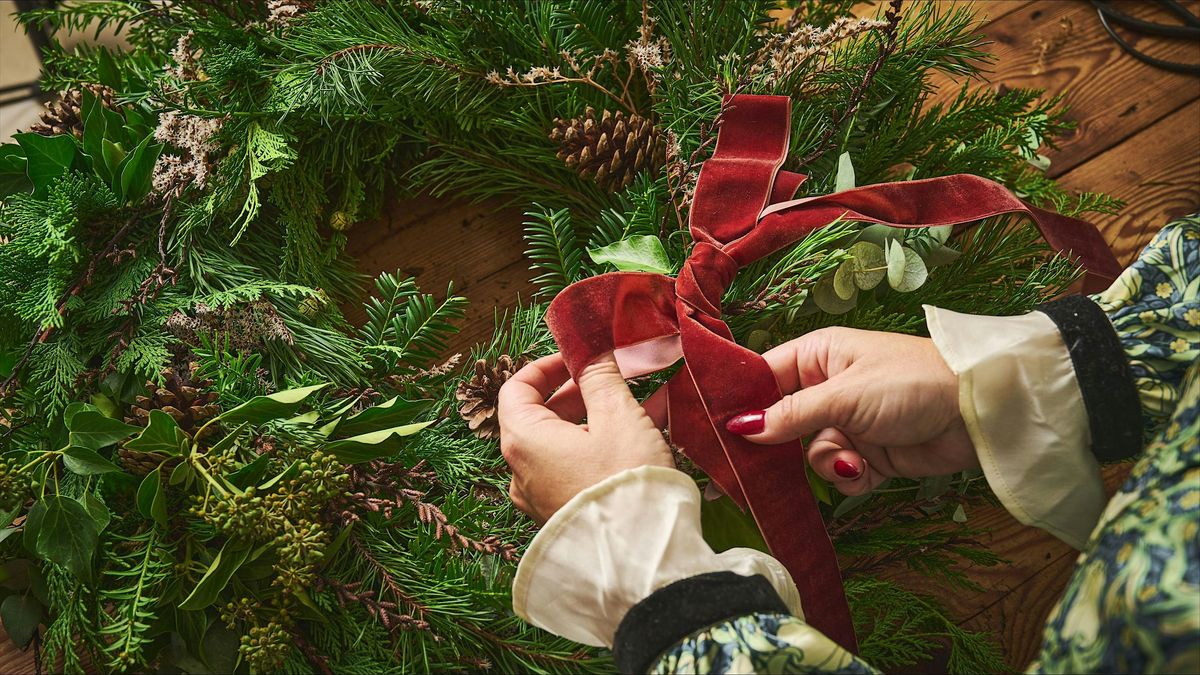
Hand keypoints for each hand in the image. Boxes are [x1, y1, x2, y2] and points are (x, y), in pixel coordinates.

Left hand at [498, 352, 672, 523]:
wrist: (641, 560)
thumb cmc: (623, 482)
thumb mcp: (618, 417)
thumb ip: (601, 378)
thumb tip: (592, 354)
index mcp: (524, 440)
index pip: (516, 388)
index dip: (547, 365)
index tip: (580, 357)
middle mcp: (522, 470)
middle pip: (542, 416)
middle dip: (581, 392)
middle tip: (617, 377)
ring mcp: (541, 496)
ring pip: (566, 443)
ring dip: (600, 418)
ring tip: (642, 402)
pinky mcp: (565, 514)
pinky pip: (578, 469)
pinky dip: (603, 447)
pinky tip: (645, 434)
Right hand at [726, 327, 976, 495]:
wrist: (978, 413)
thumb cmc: (909, 383)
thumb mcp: (844, 395)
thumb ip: (790, 415)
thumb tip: (738, 428)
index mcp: (817, 357)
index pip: (763, 379)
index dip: (741, 405)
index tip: (717, 432)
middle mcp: (826, 388)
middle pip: (781, 423)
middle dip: (780, 446)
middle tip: (760, 469)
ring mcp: (848, 423)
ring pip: (810, 454)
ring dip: (826, 462)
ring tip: (851, 456)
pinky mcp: (869, 454)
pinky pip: (839, 473)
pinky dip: (851, 477)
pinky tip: (867, 469)